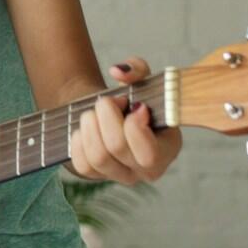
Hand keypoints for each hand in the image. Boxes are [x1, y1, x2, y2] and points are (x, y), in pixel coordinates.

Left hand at [69, 57, 182, 183]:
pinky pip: (82, 165)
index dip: (134, 127)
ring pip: (98, 157)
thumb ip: (137, 70)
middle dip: (106, 115)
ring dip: (90, 125)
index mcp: (168, 149)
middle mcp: (147, 170)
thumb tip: (118, 72)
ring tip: (94, 112)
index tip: (134, 105)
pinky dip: (79, 140)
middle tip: (107, 101)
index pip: (149, 153)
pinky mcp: (96, 177)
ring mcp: (121, 176)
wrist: (109, 113)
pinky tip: (87, 128)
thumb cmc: (131, 99)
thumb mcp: (141, 80)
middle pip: (117, 148)